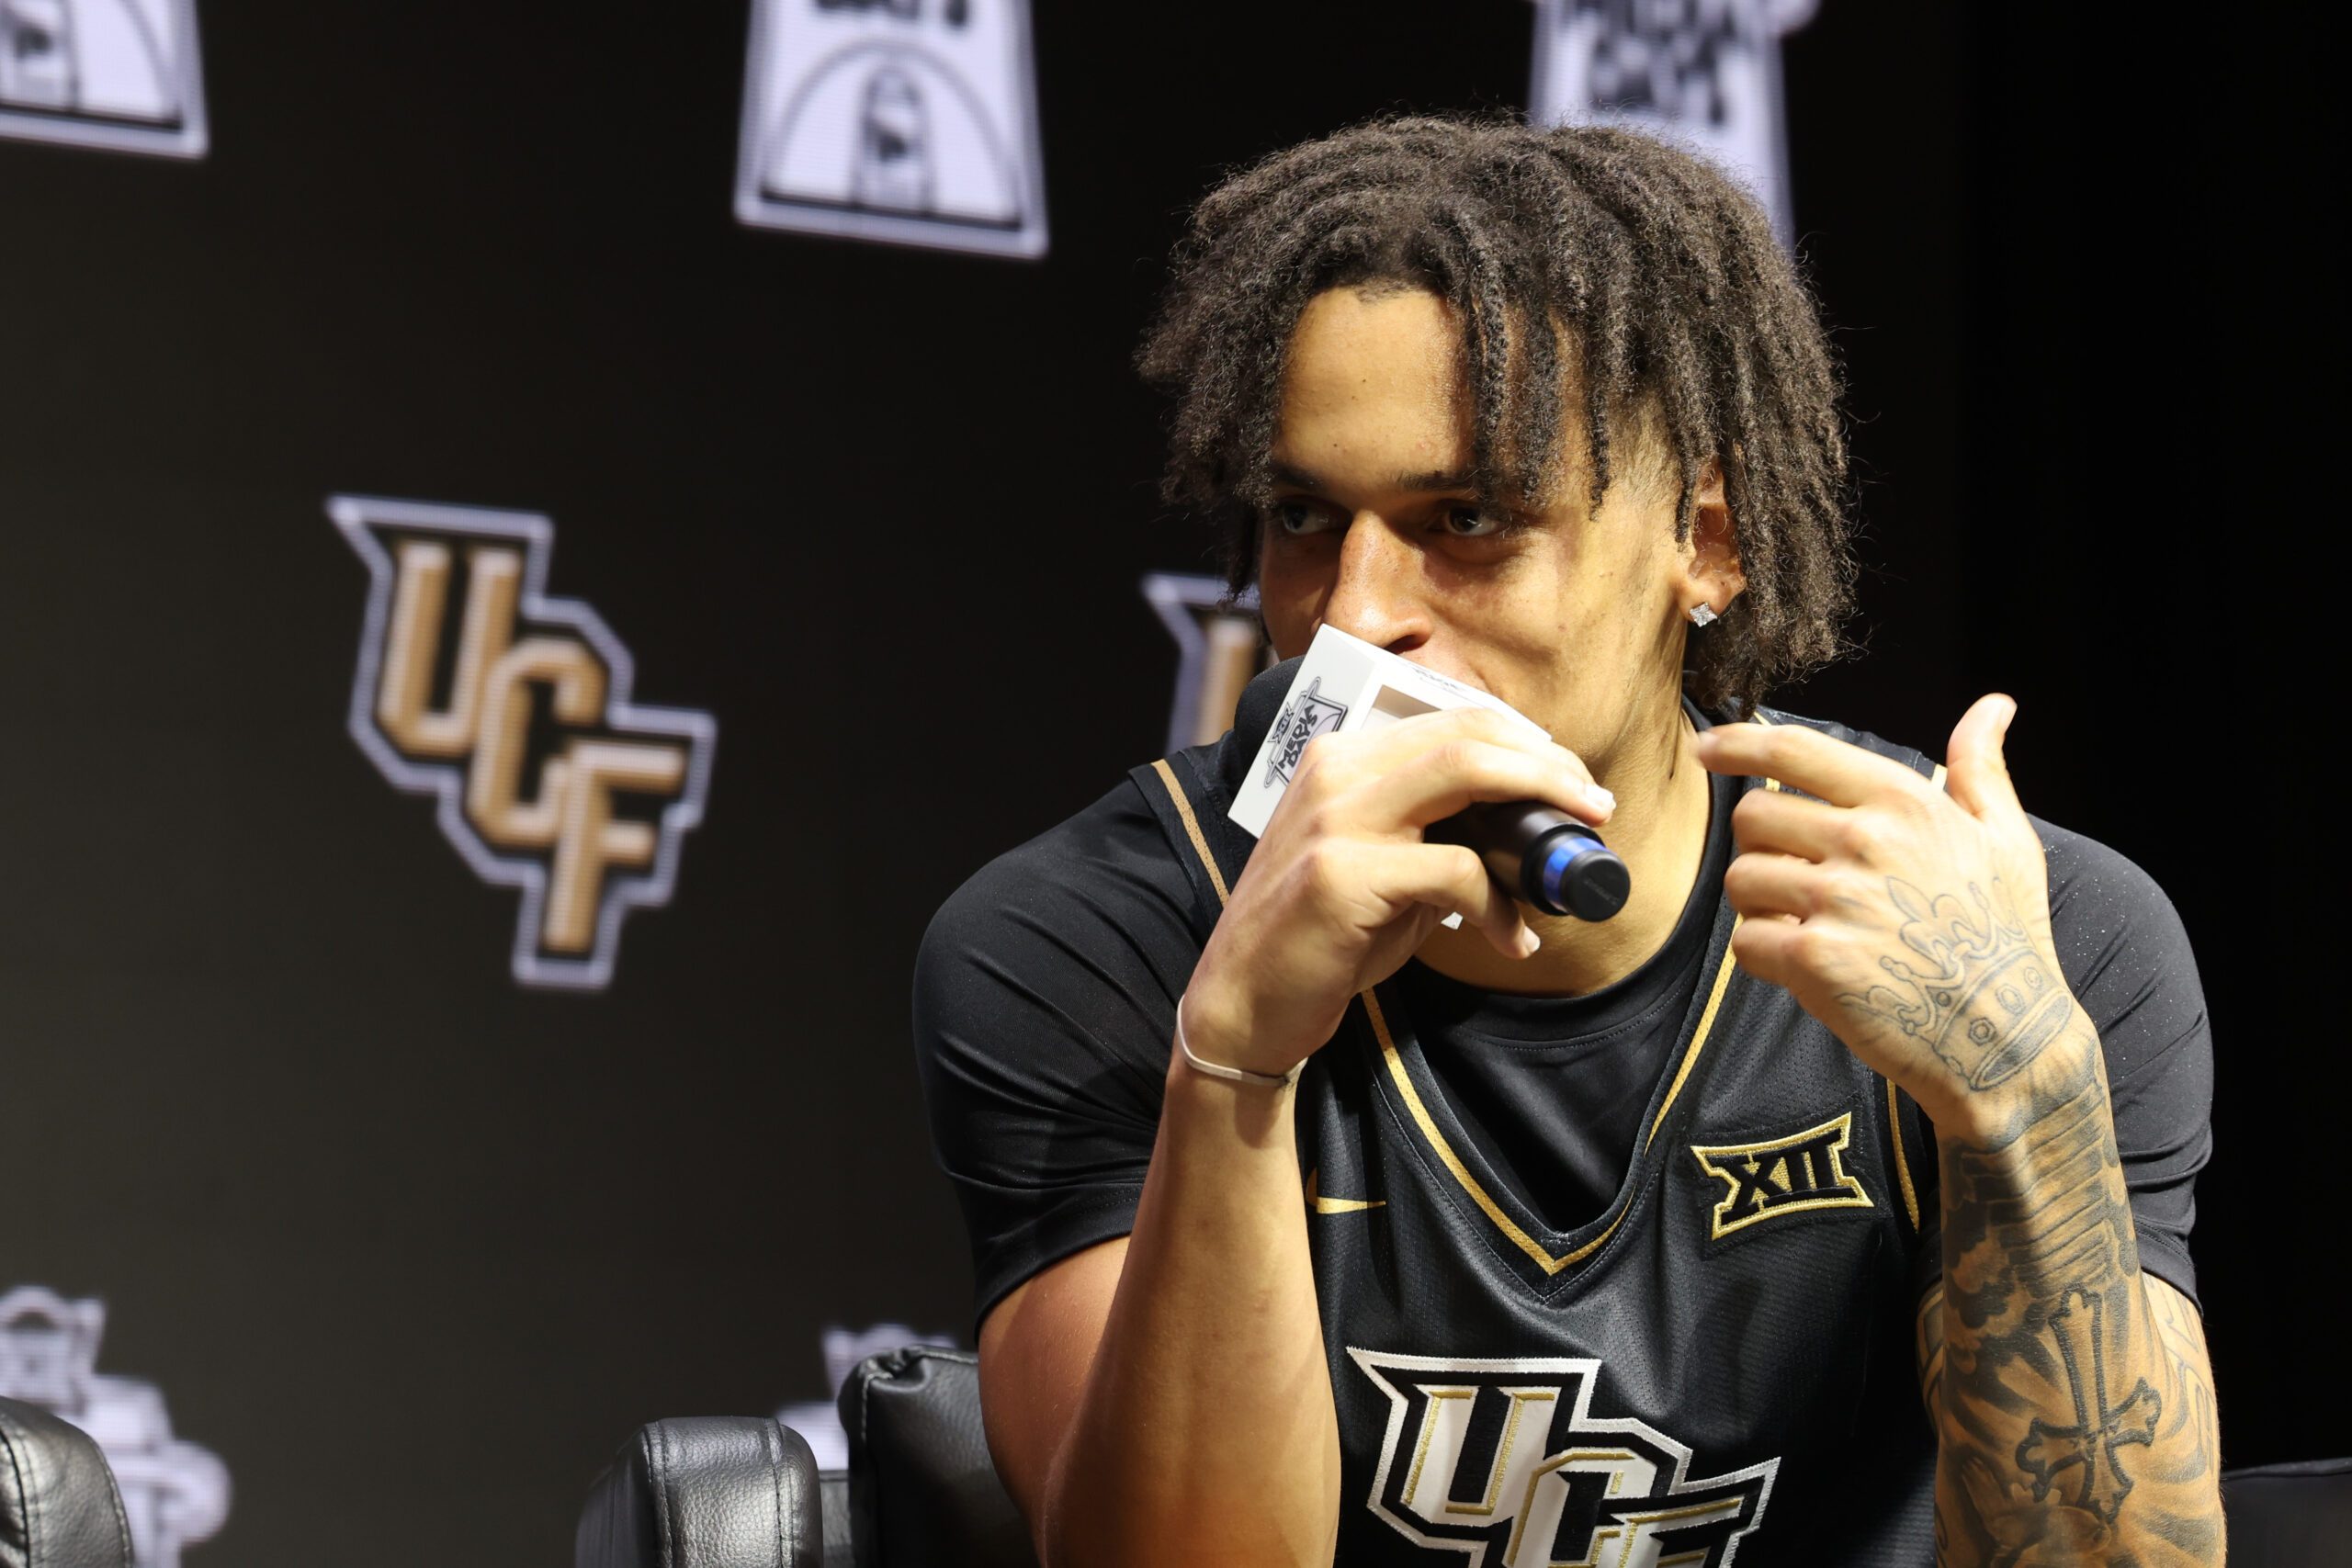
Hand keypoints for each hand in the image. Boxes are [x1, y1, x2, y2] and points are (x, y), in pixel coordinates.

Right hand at [1182, 707, 1611, 1079]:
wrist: (1242, 1002)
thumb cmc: (1319, 936)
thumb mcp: (1374, 863)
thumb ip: (1434, 834)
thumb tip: (1522, 829)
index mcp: (1342, 757)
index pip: (1452, 718)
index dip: (1525, 741)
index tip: (1571, 777)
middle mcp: (1335, 772)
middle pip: (1469, 733)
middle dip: (1549, 765)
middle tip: (1595, 806)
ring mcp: (1335, 819)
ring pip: (1466, 773)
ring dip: (1540, 803)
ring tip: (1573, 852)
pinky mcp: (1341, 874)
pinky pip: (1454, 871)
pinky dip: (1499, 906)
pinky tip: (1511, 938)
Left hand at [1693, 698, 2085, 1134]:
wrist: (2005, 1035)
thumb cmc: (2005, 937)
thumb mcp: (2007, 840)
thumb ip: (1981, 769)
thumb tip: (1992, 707)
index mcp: (1903, 802)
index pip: (1794, 751)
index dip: (1737, 743)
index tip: (1707, 748)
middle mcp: (1865, 841)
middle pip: (1751, 816)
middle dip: (1761, 847)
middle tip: (1796, 877)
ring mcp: (1837, 900)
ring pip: (1741, 879)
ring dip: (1759, 904)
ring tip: (1808, 924)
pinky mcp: (1815, 959)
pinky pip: (1747, 940)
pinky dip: (1765, 955)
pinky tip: (1808, 964)